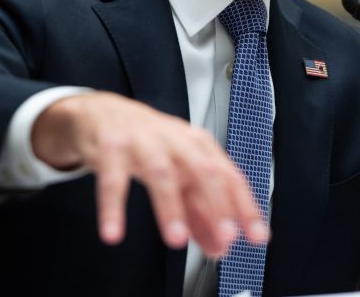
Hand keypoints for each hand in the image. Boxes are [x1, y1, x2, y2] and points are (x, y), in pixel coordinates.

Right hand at [30, 91, 267, 257]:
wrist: (102, 113)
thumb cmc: (149, 143)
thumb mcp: (178, 173)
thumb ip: (198, 212)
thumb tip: (219, 247)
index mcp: (198, 146)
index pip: (230, 176)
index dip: (245, 207)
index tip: (257, 236)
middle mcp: (175, 141)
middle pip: (203, 171)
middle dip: (217, 206)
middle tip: (224, 239)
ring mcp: (143, 142)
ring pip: (162, 174)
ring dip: (171, 208)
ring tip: (176, 240)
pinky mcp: (111, 148)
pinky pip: (112, 181)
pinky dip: (113, 208)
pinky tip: (113, 232)